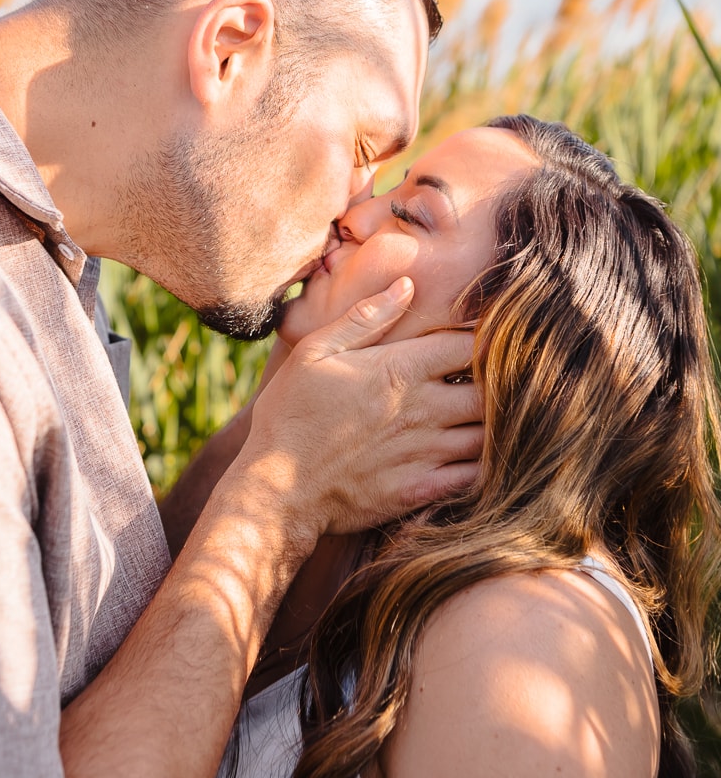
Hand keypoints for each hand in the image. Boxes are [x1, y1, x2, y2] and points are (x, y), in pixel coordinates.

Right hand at [232, 279, 482, 539]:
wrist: (275, 492)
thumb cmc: (289, 416)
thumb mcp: (315, 353)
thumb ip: (365, 319)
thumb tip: (407, 286)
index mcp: (398, 369)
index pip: (470, 344)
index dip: (487, 338)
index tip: (487, 340)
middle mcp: (420, 409)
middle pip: (492, 389)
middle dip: (502, 382)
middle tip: (500, 380)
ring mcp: (424, 452)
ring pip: (490, 433)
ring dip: (498, 423)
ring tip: (495, 415)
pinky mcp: (421, 490)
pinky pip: (476, 476)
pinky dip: (489, 464)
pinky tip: (483, 456)